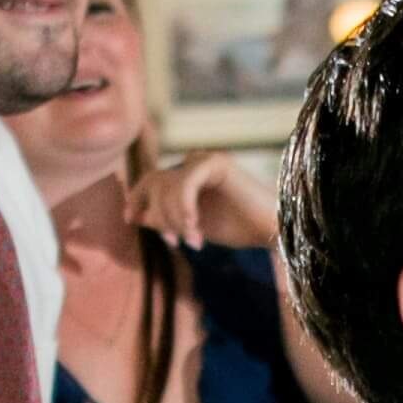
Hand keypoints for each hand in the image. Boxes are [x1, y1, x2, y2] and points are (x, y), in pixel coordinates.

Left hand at [126, 145, 280, 249]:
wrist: (272, 229)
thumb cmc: (238, 227)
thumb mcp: (192, 225)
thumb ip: (165, 218)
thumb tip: (133, 215)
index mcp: (187, 174)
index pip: (151, 180)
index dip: (136, 198)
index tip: (130, 220)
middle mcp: (193, 162)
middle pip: (154, 184)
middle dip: (159, 216)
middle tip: (175, 242)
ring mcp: (204, 160)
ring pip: (167, 186)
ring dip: (174, 219)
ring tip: (193, 239)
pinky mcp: (215, 163)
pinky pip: (184, 184)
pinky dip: (184, 208)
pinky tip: (194, 227)